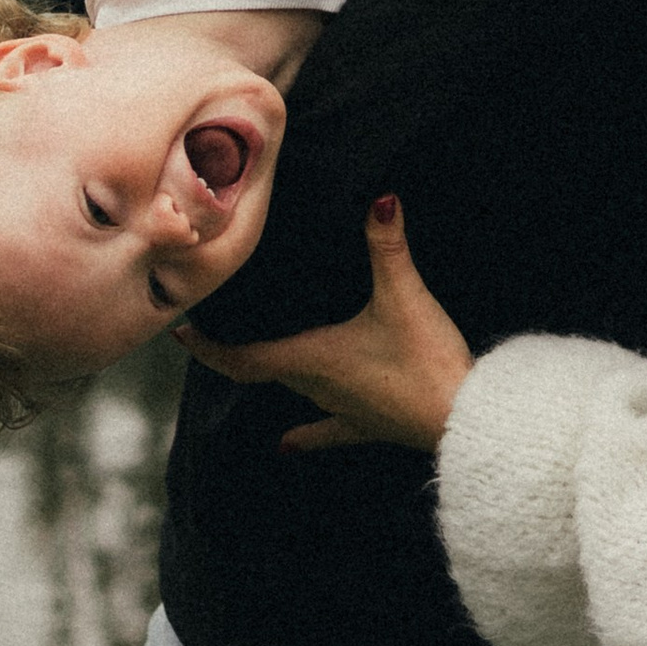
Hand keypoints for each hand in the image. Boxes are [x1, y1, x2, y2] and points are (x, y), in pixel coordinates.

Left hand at [176, 199, 473, 454]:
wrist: (466, 420)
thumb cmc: (426, 362)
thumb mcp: (405, 296)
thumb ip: (388, 246)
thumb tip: (381, 199)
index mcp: (312, 359)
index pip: (242, 358)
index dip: (208, 348)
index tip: (180, 334)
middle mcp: (317, 388)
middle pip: (262, 370)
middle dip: (235, 351)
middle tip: (212, 331)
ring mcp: (342, 410)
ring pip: (292, 391)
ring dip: (270, 375)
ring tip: (249, 363)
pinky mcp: (369, 425)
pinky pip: (328, 430)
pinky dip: (306, 435)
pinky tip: (287, 446)